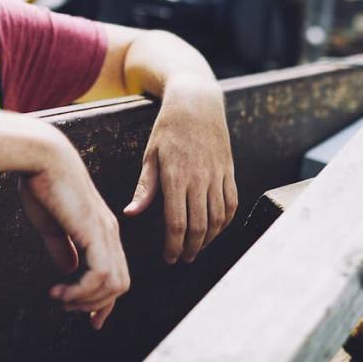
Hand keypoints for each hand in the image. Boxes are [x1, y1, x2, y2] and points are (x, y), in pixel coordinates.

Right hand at [20, 132, 129, 329]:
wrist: (41, 157)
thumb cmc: (41, 184)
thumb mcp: (51, 225)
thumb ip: (63, 247)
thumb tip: (69, 270)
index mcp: (101, 229)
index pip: (114, 273)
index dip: (103, 301)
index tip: (90, 320)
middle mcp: (109, 232)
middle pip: (119, 284)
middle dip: (95, 305)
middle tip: (67, 306)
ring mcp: (105, 232)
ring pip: (114, 285)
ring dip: (87, 300)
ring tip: (61, 298)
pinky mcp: (95, 232)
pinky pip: (102, 276)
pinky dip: (83, 292)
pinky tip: (62, 290)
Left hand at [124, 75, 237, 263]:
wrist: (197, 103)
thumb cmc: (168, 128)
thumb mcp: (151, 155)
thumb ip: (145, 187)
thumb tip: (131, 213)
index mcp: (176, 176)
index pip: (176, 223)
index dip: (173, 246)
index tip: (168, 258)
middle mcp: (199, 178)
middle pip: (199, 226)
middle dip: (190, 248)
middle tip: (182, 259)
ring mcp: (217, 175)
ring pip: (218, 219)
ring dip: (208, 239)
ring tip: (196, 248)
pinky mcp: (229, 171)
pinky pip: (231, 204)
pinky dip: (225, 222)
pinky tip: (215, 230)